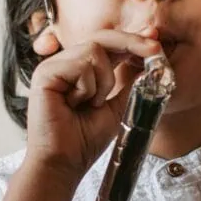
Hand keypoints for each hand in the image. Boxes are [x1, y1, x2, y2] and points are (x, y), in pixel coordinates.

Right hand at [24, 28, 161, 184]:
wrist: (63, 163)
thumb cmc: (83, 141)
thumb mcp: (117, 108)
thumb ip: (129, 84)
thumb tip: (149, 64)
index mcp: (79, 71)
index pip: (107, 45)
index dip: (132, 40)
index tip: (156, 43)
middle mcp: (64, 64)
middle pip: (101, 37)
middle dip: (131, 42)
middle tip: (155, 49)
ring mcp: (52, 66)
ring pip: (94, 50)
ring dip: (105, 80)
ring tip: (92, 104)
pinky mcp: (44, 74)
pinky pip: (80, 65)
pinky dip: (88, 87)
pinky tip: (75, 104)